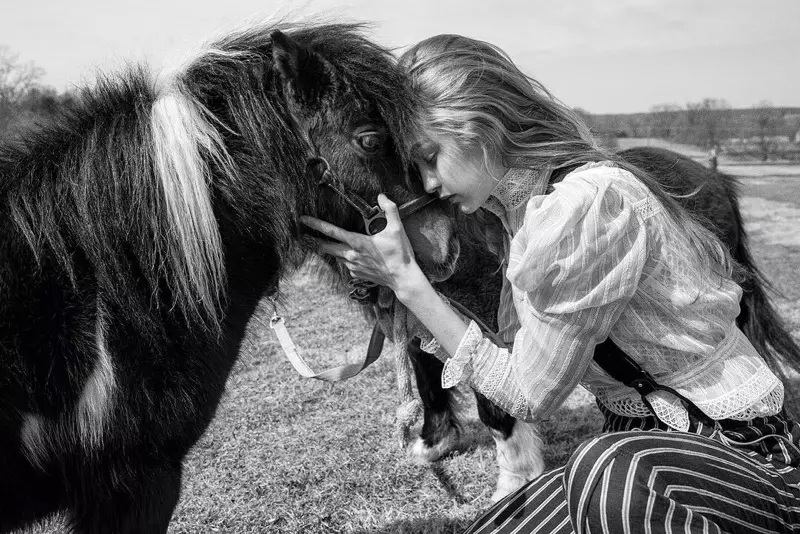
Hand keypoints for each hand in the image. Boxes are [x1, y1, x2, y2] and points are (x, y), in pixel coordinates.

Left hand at [300, 194, 423, 293]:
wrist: (403, 278)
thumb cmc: (400, 254)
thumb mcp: (397, 229)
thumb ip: (389, 209)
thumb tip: (382, 196)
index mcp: (357, 242)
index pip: (332, 231)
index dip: (316, 224)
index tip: (304, 219)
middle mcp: (351, 255)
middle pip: (326, 247)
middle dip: (313, 240)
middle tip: (302, 235)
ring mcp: (352, 266)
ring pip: (335, 255)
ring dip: (328, 248)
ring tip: (322, 242)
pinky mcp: (356, 274)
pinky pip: (345, 263)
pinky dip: (344, 257)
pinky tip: (348, 254)